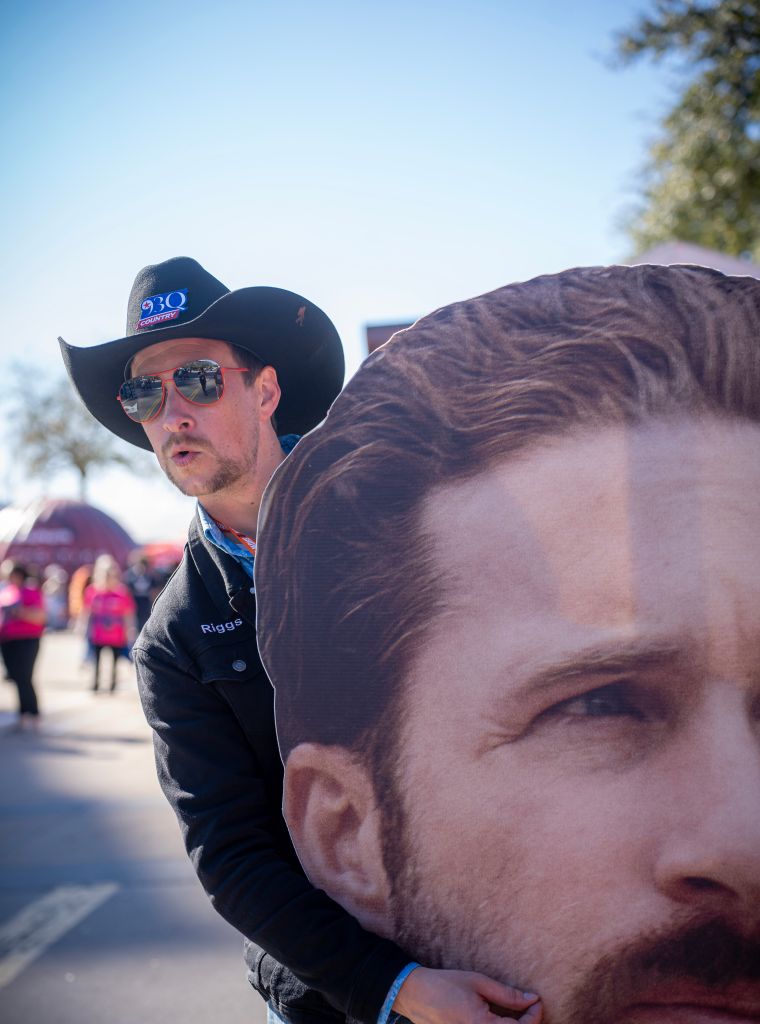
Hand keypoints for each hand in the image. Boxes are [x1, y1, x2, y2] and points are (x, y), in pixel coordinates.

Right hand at [392, 966, 541, 1023]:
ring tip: (516, 1013)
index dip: (535, 1016)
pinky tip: (500, 1018)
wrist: (416, 995)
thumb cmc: (445, 985)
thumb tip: (531, 999)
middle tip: (529, 1007)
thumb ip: (507, 994)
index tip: (536, 1000)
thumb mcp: (478, 983)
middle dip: (526, 1023)